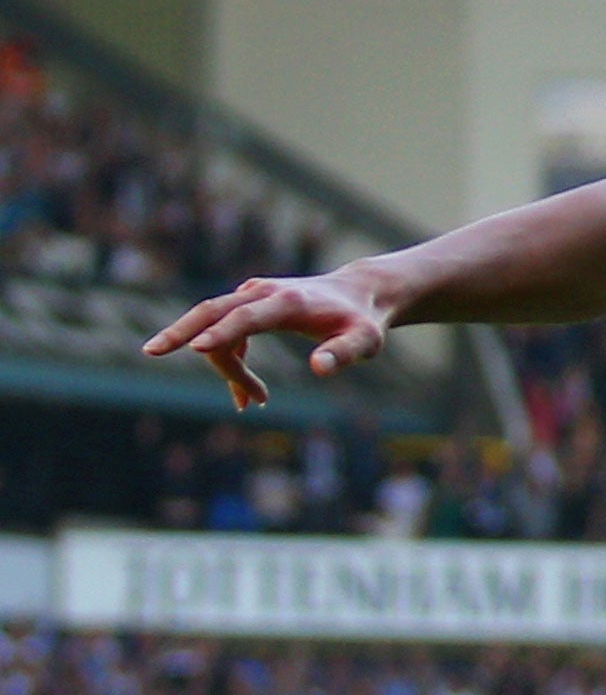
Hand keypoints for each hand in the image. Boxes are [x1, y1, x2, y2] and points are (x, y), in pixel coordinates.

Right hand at [143, 268, 390, 410]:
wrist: (360, 294)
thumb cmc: (362, 321)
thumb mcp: (364, 341)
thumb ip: (344, 353)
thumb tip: (319, 370)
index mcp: (287, 301)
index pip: (245, 316)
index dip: (221, 333)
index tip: (195, 348)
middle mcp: (263, 292)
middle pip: (211, 311)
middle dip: (180, 331)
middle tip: (152, 351)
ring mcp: (253, 295)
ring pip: (214, 325)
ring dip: (224, 367)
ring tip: (250, 403)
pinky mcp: (250, 303)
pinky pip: (226, 332)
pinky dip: (228, 360)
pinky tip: (244, 395)